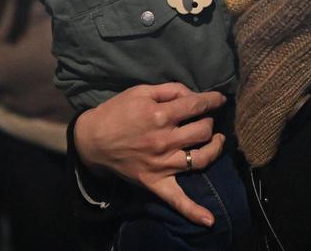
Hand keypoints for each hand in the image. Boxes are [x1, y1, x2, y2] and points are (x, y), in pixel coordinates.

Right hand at [74, 83, 226, 226]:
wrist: (92, 140)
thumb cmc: (116, 112)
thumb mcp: (141, 91)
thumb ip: (170, 90)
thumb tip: (193, 95)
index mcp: (160, 115)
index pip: (197, 106)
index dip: (212, 100)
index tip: (218, 99)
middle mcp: (164, 140)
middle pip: (203, 130)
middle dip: (209, 121)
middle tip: (205, 118)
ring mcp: (162, 164)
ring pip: (201, 158)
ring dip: (215, 148)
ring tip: (217, 140)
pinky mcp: (155, 182)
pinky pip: (176, 199)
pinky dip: (193, 211)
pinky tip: (209, 220)